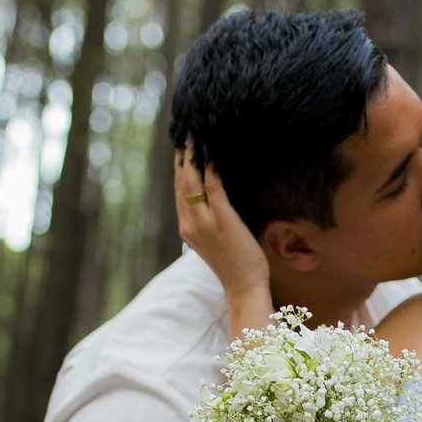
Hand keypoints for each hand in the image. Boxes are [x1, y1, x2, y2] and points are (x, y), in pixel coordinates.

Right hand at [175, 145, 270, 331]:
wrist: (243, 288)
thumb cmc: (235, 267)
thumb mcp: (215, 244)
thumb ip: (210, 224)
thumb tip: (216, 203)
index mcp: (187, 229)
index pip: (179, 193)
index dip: (179, 170)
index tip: (181, 150)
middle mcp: (190, 223)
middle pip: (181, 182)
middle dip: (182, 156)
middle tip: (184, 133)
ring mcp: (204, 221)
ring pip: (191, 180)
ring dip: (192, 155)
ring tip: (195, 135)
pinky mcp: (221, 218)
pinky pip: (213, 185)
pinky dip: (211, 166)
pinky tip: (212, 151)